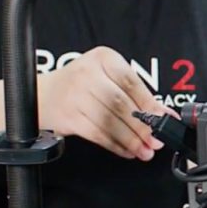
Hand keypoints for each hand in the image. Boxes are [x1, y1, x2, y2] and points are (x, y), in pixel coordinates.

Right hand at [37, 46, 172, 160]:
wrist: (42, 95)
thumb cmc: (81, 85)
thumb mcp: (107, 77)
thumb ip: (135, 93)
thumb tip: (163, 114)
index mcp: (103, 58)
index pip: (131, 82)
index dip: (150, 104)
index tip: (164, 119)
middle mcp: (87, 73)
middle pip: (121, 103)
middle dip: (142, 126)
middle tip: (156, 140)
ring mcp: (74, 94)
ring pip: (109, 121)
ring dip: (130, 139)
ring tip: (144, 150)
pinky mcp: (67, 116)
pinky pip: (96, 133)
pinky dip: (115, 144)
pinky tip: (126, 150)